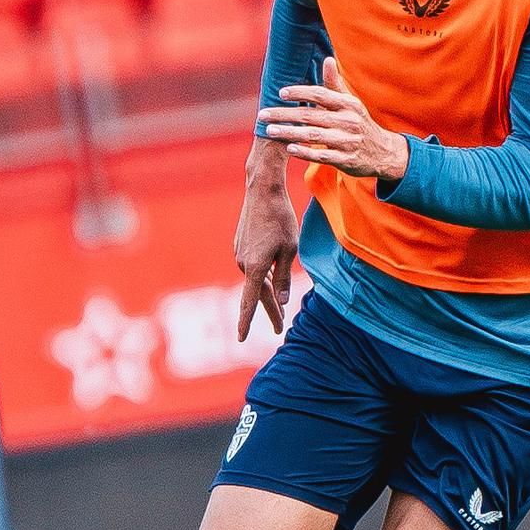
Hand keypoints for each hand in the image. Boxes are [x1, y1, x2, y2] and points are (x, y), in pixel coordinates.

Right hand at [235, 141, 298, 338]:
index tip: (241, 338)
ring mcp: (239, 254)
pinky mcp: (241, 246)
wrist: (262, 190)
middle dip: (270, 311)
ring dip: (268, 294)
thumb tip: (282, 301)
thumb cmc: (281, 218)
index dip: (246, 322)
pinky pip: (253, 268)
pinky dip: (263, 277)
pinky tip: (271, 279)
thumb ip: (284, 277)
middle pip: (257, 294)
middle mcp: (242, 263)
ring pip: (256, 280)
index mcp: (254, 267)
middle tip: (280, 329)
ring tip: (281, 310)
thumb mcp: (290, 250)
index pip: (249, 302)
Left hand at [259, 57, 409, 181]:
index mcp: (348, 105)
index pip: (320, 95)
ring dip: (289, 133)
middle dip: (285, 115)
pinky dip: (305, 152)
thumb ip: (335, 84)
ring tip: (270, 130)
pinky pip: (322, 156)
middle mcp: (348, 121)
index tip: (281, 93)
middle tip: (263, 114)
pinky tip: (289, 148)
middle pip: (311, 116)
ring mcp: (347, 141)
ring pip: (313, 136)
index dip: (300, 93)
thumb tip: (328, 59)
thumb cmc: (359, 123)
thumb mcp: (351, 103)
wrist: (383, 152)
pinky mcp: (346, 160)